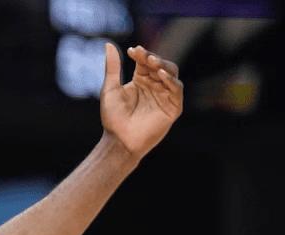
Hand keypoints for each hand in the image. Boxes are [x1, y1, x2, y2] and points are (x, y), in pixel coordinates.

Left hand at [100, 44, 183, 159]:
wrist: (119, 140)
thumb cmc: (113, 118)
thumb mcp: (110, 89)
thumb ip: (112, 67)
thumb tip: (108, 43)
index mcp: (141, 80)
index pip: (145, 62)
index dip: (141, 55)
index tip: (133, 50)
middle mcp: (155, 86)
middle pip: (160, 65)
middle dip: (153, 59)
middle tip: (144, 56)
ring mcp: (165, 96)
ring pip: (171, 74)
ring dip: (163, 66)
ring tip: (152, 62)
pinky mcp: (173, 107)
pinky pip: (176, 89)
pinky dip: (170, 80)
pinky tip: (161, 75)